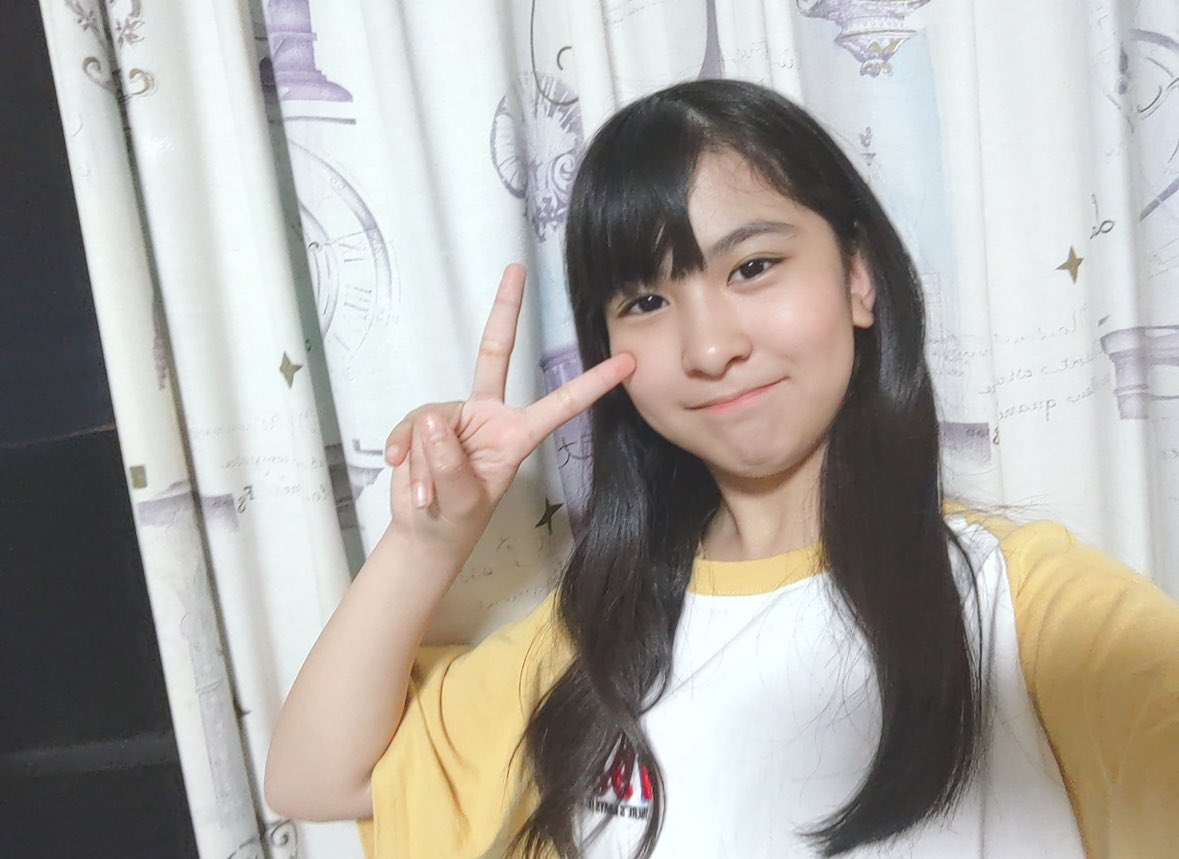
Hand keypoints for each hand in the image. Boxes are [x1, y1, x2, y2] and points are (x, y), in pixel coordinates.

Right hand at [381, 264, 633, 567]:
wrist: (425, 532)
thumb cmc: (454, 520)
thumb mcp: (460, 500)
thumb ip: (448, 462)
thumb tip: (434, 420)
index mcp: (517, 436)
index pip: (561, 404)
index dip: (593, 383)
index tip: (628, 362)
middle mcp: (490, 416)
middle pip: (496, 352)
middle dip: (506, 309)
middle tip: (517, 269)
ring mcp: (456, 416)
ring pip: (433, 417)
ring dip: (424, 460)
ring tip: (426, 492)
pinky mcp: (426, 424)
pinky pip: (411, 426)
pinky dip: (403, 451)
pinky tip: (400, 470)